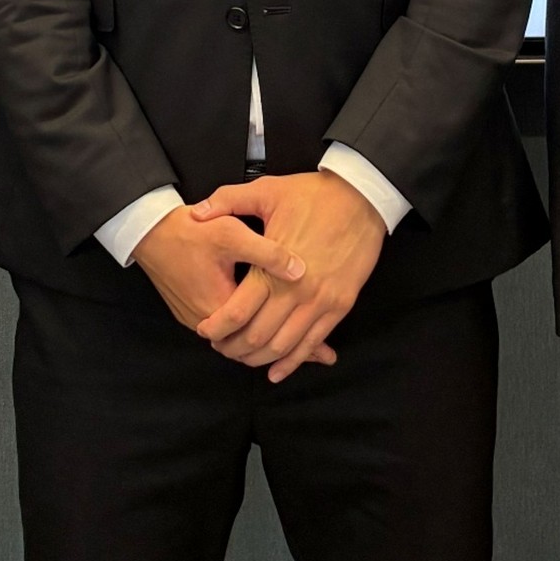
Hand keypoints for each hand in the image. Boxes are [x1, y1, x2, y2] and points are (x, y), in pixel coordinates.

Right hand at [132, 202, 307, 333]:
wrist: (148, 231)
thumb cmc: (188, 230)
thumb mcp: (232, 233)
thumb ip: (268, 254)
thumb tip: (299, 271)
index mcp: (220, 305)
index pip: (264, 336)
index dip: (295, 343)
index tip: (322, 349)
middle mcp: (206, 320)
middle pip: (251, 348)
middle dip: (285, 350)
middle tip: (319, 353)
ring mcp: (196, 318)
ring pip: (238, 342)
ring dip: (265, 340)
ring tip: (298, 339)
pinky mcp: (191, 312)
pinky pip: (225, 330)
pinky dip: (247, 330)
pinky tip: (263, 321)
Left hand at [190, 172, 385, 382]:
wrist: (362, 198)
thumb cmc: (314, 194)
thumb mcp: (267, 190)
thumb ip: (227, 201)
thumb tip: (197, 214)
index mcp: (273, 266)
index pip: (237, 311)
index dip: (217, 327)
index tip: (206, 330)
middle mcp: (296, 290)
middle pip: (257, 335)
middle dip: (233, 348)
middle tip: (221, 347)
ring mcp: (320, 301)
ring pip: (283, 346)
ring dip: (259, 358)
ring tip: (243, 357)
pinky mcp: (339, 306)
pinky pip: (312, 343)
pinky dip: (293, 362)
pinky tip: (277, 370)